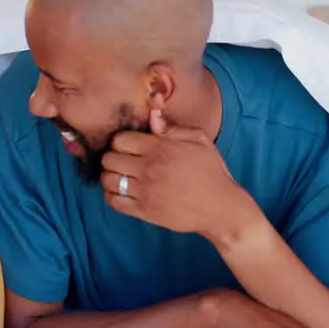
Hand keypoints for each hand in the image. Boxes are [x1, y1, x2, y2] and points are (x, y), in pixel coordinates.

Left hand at [100, 109, 258, 238]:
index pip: (119, 140)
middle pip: (109, 159)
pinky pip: (114, 202)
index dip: (120, 141)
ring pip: (108, 180)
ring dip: (111, 177)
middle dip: (113, 158)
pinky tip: (121, 192)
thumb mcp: (199, 141)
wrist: (221, 208)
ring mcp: (145, 191)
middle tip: (123, 161)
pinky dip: (111, 196)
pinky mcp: (144, 211)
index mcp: (160, 149)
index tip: (128, 147)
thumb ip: (172, 128)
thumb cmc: (211, 172)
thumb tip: (152, 116)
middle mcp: (148, 169)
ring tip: (122, 177)